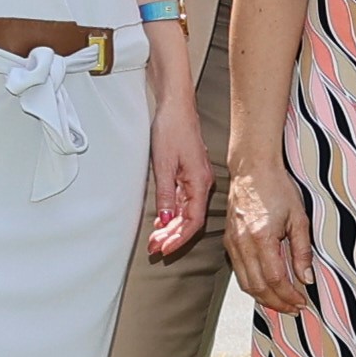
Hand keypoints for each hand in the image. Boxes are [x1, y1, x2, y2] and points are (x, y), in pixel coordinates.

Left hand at [143, 92, 212, 257]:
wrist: (176, 106)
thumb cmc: (172, 129)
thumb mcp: (164, 164)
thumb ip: (166, 195)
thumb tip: (166, 219)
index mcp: (200, 183)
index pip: (193, 221)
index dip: (179, 238)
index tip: (164, 250)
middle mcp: (201, 183)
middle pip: (190, 219)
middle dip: (172, 236)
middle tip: (154, 248)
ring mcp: (196, 179)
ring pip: (186, 211)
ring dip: (171, 227)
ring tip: (155, 238)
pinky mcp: (189, 174)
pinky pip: (183, 200)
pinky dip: (172, 213)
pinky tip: (162, 220)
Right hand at [225, 165, 317, 313]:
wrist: (252, 169)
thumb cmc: (277, 188)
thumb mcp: (299, 218)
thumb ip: (302, 251)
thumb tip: (307, 278)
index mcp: (262, 237)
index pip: (276, 279)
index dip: (289, 296)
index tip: (302, 303)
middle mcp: (243, 244)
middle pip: (258, 287)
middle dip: (277, 303)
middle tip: (294, 309)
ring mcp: (233, 243)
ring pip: (245, 282)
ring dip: (264, 298)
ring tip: (282, 303)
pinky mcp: (228, 241)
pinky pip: (239, 271)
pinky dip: (253, 284)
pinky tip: (266, 287)